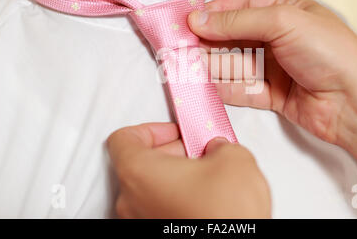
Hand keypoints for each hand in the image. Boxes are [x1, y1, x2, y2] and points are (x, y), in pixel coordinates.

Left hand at [107, 123, 270, 218]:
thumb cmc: (225, 215)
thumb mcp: (232, 158)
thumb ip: (219, 143)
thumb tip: (218, 149)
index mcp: (139, 173)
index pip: (123, 139)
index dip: (151, 129)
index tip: (174, 132)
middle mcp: (131, 201)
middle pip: (137, 163)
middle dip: (170, 152)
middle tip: (197, 151)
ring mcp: (140, 222)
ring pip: (149, 187)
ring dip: (175, 175)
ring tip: (207, 175)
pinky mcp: (156, 233)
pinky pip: (158, 207)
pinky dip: (176, 197)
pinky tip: (205, 197)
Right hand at [189, 0, 356, 145]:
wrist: (354, 103)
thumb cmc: (329, 53)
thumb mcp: (283, 21)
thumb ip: (238, 21)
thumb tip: (198, 19)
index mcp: (286, 11)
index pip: (242, 5)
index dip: (215, 12)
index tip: (190, 20)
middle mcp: (278, 38)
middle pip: (233, 36)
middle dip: (207, 41)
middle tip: (180, 46)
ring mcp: (274, 67)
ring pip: (233, 64)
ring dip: (210, 65)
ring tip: (184, 67)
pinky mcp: (270, 95)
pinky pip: (239, 89)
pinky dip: (221, 88)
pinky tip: (202, 86)